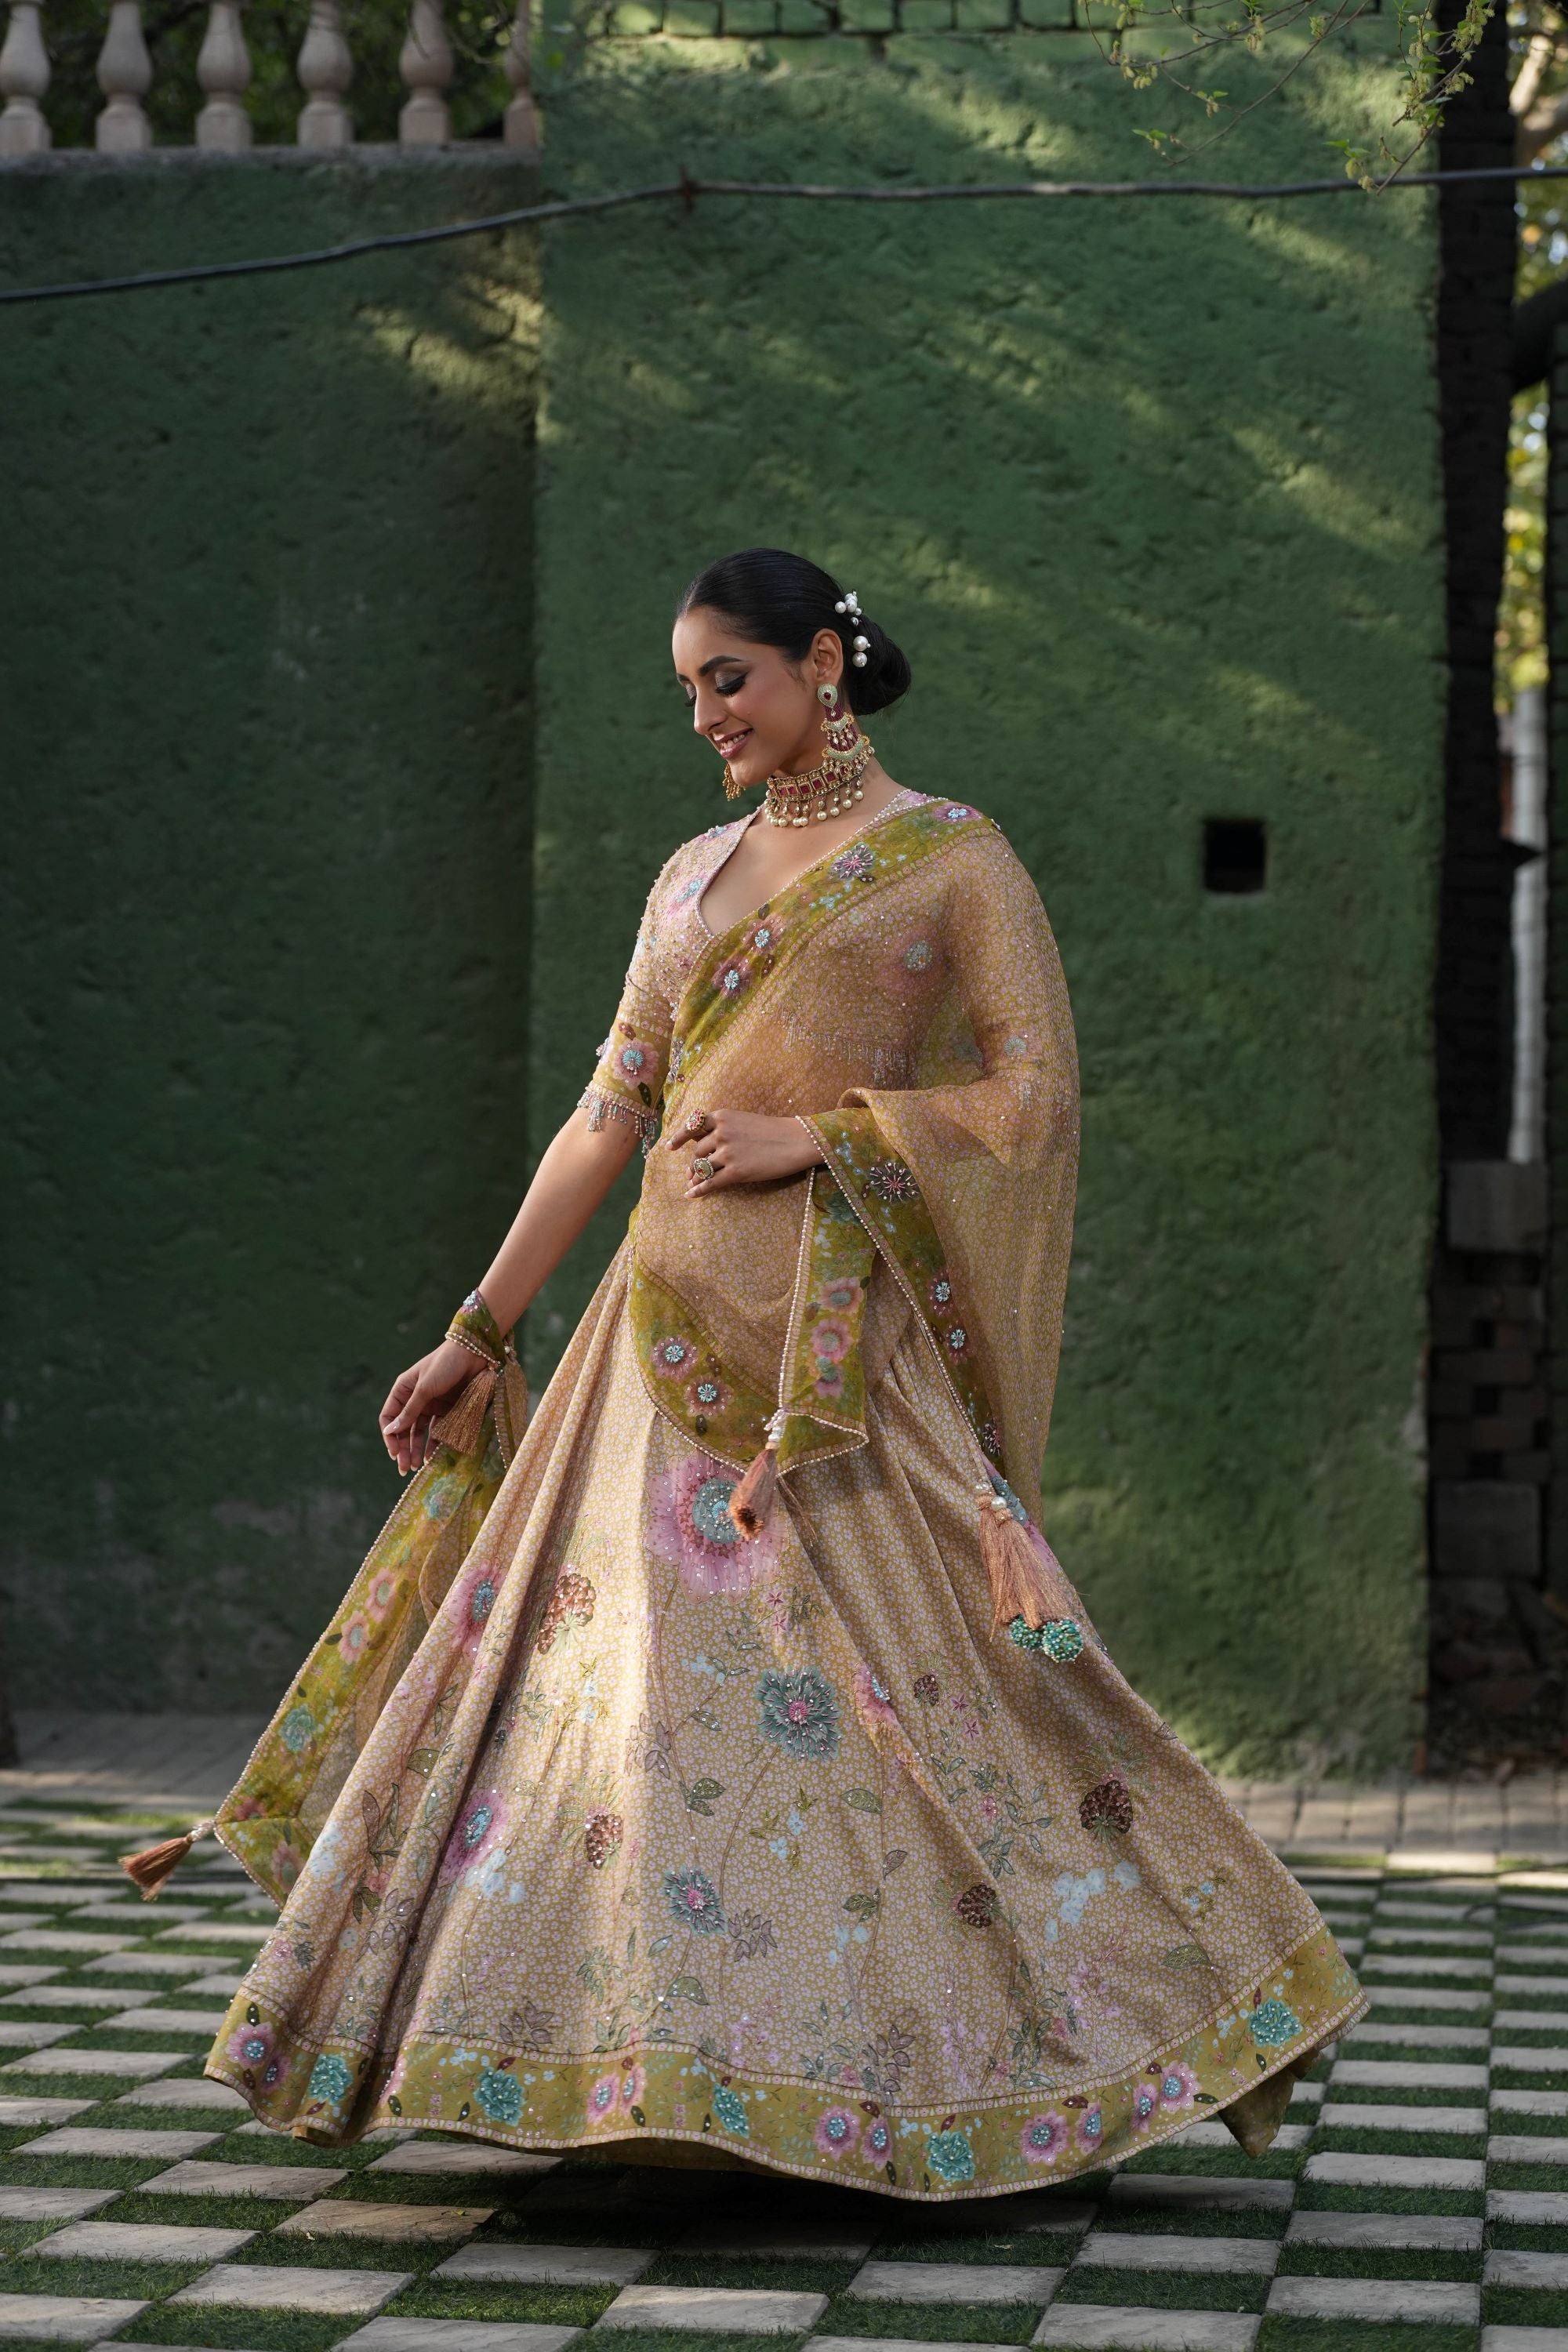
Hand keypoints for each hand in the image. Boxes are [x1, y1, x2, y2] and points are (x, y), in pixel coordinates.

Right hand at [379, 1337, 484, 1476]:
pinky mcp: (449, 1410)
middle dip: (403, 1448)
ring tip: (416, 1467)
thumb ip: (409, 1412)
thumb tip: (391, 1432)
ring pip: (420, 1432)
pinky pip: (438, 1431)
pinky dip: (434, 1444)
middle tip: (405, 1468)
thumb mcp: (425, 1388)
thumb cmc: (446, 1365)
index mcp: (404, 1390)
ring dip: (416, 1449)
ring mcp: (432, 1405)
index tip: (395, 1453)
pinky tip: (432, 1458)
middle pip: (404, 1428)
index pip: (389, 1417)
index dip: (390, 1436)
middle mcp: (415, 1399)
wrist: (475, 1354)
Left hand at [667, 1108, 823, 1196]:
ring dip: (696, 1176)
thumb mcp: (744, 1121)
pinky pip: (710, 1184)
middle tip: (691, 1172)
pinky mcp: (736, 1172)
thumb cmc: (773, 1131)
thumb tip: (701, 1149)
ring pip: (701, 1168)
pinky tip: (691, 1195)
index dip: (679, 1138)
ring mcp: (728, 1153)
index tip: (669, 1147)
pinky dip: (698, 1190)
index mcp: (722, 1117)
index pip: (692, 1127)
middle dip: (695, 1162)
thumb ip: (723, 1129)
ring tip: (693, 1182)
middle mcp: (721, 1133)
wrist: (796, 1141)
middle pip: (697, 1151)